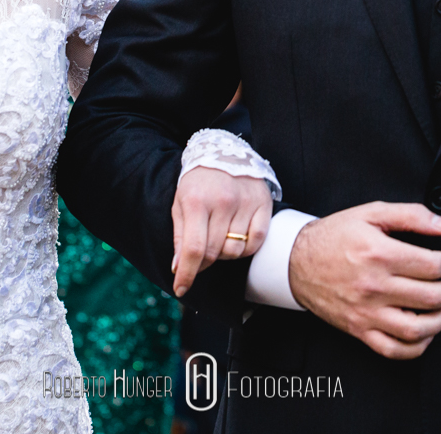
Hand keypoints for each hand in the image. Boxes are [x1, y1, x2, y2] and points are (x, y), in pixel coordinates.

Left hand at [169, 167, 272, 297]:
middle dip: (204, 263)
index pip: (193, 249)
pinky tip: (237, 237)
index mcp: (197, 201)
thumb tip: (177, 267)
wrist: (225, 152)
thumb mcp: (180, 203)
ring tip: (219, 238)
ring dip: (225, 253)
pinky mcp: (263, 204)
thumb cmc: (198, 182)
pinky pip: (256, 242)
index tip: (180, 288)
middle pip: (215, 253)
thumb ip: (179, 236)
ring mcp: (245, 203)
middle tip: (200, 257)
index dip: (186, 274)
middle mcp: (222, 202)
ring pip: (235, 251)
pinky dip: (246, 248)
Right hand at [288, 202, 440, 359]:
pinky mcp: (359, 330)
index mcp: (378, 254)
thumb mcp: (370, 213)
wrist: (296, 261)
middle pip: (433, 297)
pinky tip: (424, 330)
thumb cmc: (334, 236)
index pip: (433, 265)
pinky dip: (418, 346)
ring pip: (419, 329)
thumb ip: (411, 215)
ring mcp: (366, 312)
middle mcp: (373, 286)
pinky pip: (395, 350)